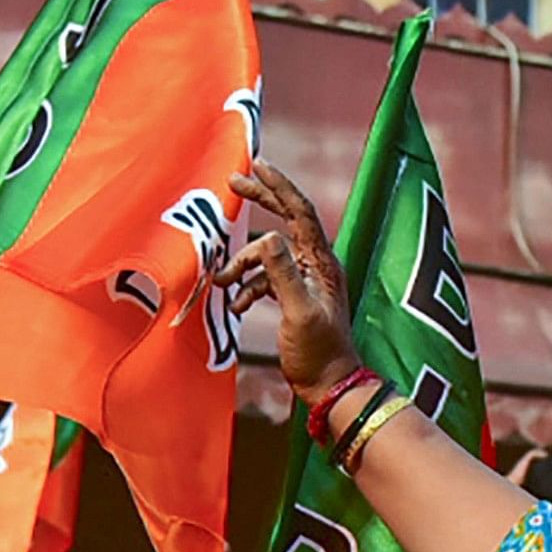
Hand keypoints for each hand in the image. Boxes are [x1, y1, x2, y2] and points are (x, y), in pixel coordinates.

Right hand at [218, 163, 361, 402]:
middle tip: (232, 182)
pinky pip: (265, 280)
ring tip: (223, 283)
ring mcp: (305, 281)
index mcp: (321, 262)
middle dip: (260, 202)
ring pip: (267, 256)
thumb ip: (282, 274)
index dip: (278, 186)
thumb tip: (266, 238)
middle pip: (285, 221)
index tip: (256, 165)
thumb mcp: (298, 311)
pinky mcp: (294, 298)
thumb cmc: (318, 353)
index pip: (300, 212)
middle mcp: (316, 265)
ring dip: (242, 266)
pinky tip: (236, 306)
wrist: (328, 386)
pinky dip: (248, 288)